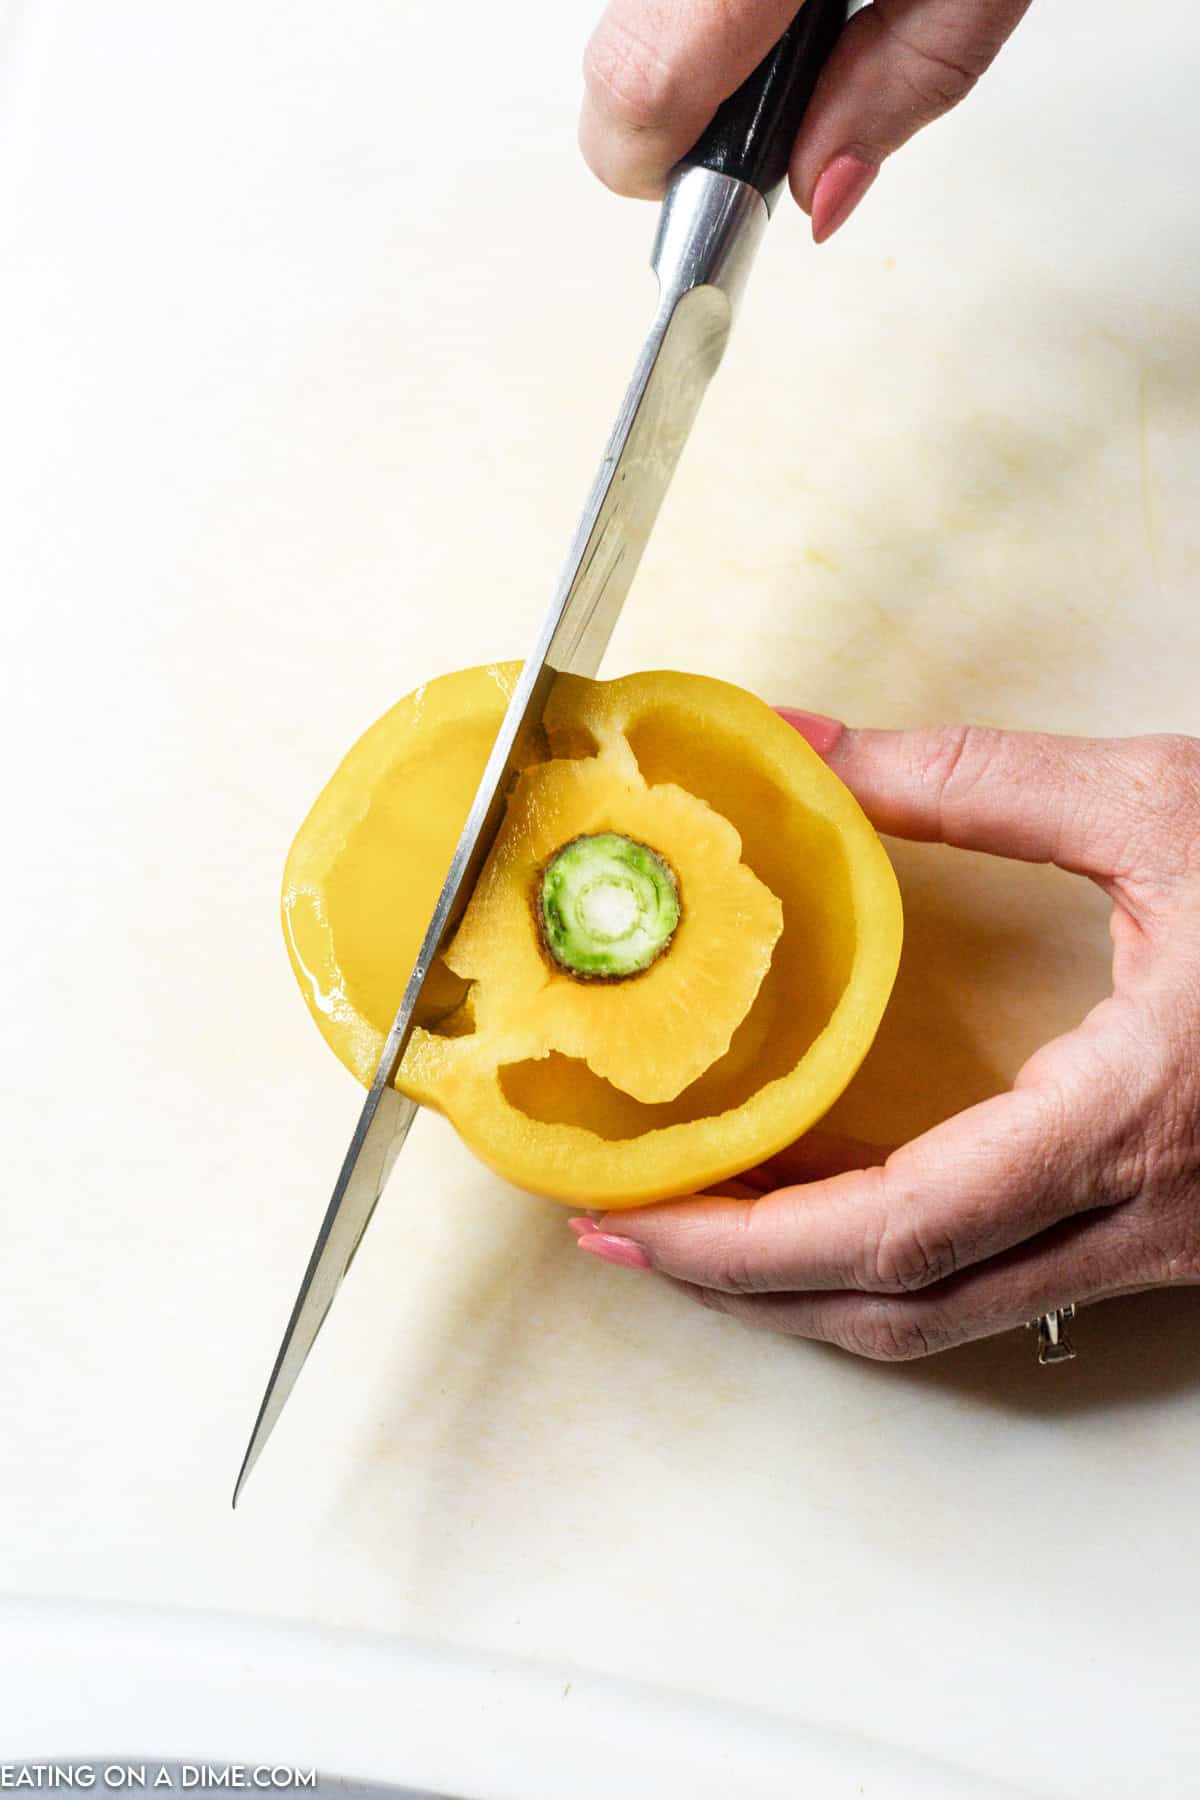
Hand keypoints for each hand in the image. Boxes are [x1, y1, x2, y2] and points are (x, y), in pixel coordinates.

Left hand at [569, 717, 1199, 1358]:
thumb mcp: (1164, 807)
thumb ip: (971, 781)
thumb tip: (812, 745)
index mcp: (1133, 1115)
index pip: (896, 1231)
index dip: (745, 1245)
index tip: (634, 1221)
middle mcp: (1148, 1215)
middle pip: (902, 1310)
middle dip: (744, 1290)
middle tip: (627, 1240)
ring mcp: (1172, 1248)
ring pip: (955, 1323)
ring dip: (811, 1294)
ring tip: (704, 1232)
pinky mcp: (1182, 1239)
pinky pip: (1009, 1288)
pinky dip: (896, 1269)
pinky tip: (835, 1210)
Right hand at [580, 0, 1032, 238]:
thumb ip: (903, 85)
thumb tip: (822, 192)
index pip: (638, 86)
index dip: (666, 164)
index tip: (725, 182)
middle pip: (613, 59)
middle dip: (681, 112)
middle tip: (778, 97)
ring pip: (627, 12)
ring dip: (695, 42)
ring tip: (797, 10)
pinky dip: (699, 4)